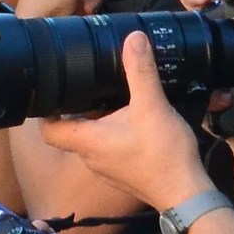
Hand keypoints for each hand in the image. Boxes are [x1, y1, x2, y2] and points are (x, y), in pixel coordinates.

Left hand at [35, 30, 212, 211]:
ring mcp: (106, 169)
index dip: (46, 110)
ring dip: (100, 122)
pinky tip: (134, 123)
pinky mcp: (123, 174)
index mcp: (88, 141)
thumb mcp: (152, 105)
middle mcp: (91, 158)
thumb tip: (133, 39)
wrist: (186, 193)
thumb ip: (141, 71)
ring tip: (116, 100)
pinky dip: (116, 135)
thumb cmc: (164, 154)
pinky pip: (110, 150)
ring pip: (93, 140)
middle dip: (79, 108)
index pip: (49, 129)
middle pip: (72, 130)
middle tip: (91, 86)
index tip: (55, 91)